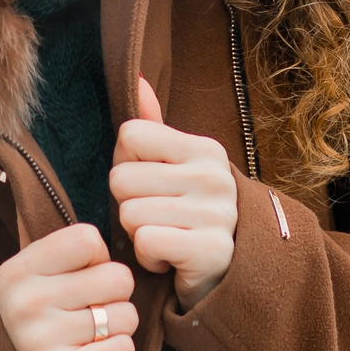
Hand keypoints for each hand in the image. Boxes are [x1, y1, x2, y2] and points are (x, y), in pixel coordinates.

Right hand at [0, 223, 136, 350]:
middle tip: (91, 319)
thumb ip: (68, 252)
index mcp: (17, 271)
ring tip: (90, 344)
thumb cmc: (43, 327)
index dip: (98, 261)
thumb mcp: (39, 282)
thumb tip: (123, 212)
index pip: (88, 239)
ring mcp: (37, 340)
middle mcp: (23, 302)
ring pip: (126, 316)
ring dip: (118, 332)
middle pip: (117, 277)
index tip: (81, 281)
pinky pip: (123, 350)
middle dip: (116, 300)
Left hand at [110, 78, 237, 309]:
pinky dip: (149, 257)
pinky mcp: (210, 249)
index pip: (130, 135)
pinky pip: (146, 242)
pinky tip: (169, 258)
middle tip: (157, 217)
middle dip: (128, 204)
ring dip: (138, 234)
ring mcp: (216, 213)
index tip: (148, 185)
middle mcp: (213, 175)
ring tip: (166, 237)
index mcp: (203, 148)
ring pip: (129, 213)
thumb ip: (153, 127)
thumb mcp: (174, 168)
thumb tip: (135, 76)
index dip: (126, 164)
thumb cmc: (187, 215)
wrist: (228, 274)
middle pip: (122, 178)